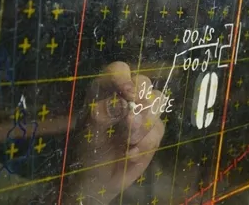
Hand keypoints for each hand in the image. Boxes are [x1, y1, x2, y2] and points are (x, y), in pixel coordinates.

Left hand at [65, 62, 164, 203]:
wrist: (99, 178)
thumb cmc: (89, 148)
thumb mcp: (90, 130)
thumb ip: (105, 112)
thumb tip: (126, 102)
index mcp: (106, 89)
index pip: (119, 70)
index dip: (125, 79)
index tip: (128, 95)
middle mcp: (125, 96)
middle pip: (144, 81)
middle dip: (141, 101)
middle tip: (131, 120)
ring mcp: (142, 112)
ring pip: (157, 102)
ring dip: (143, 125)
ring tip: (127, 142)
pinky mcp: (153, 130)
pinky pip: (159, 128)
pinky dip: (146, 143)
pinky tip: (131, 153)